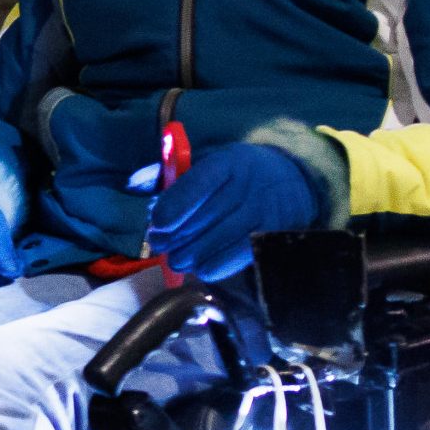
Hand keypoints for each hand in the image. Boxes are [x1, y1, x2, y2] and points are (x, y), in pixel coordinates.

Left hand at [146, 142, 317, 282]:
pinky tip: (201, 268)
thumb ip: (172, 174)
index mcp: (227, 162)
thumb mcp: (208, 161)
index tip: (158, 223)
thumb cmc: (234, 174)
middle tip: (159, 245)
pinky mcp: (274, 234)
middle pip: (206, 217)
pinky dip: (216, 267)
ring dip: (191, 255)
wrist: (290, 180)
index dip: (175, 206)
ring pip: (221, 240)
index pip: (199, 183)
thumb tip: (139, 188)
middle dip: (176, 236)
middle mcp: (248, 185)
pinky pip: (240, 257)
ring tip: (176, 260)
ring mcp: (264, 211)